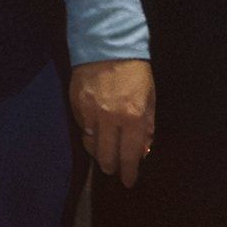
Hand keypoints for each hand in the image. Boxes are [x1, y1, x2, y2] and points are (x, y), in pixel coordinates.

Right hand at [70, 59, 154, 186]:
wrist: (107, 45)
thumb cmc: (135, 72)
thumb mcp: (149, 97)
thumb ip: (147, 124)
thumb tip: (144, 147)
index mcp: (133, 118)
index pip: (130, 155)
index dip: (129, 172)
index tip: (128, 181)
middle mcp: (110, 119)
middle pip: (106, 156)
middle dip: (110, 167)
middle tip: (113, 170)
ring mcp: (90, 113)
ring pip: (91, 145)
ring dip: (98, 152)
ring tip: (102, 153)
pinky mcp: (76, 105)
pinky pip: (82, 128)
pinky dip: (89, 133)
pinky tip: (94, 131)